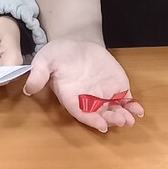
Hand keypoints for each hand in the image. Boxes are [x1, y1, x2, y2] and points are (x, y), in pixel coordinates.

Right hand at [23, 38, 142, 132]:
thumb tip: (29, 87)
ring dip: (123, 116)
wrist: (76, 44)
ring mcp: (104, 95)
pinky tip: (138, 110)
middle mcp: (88, 100)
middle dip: (111, 119)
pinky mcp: (116, 88)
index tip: (100, 125)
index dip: (91, 120)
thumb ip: (39, 73)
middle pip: (100, 115)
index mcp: (71, 97)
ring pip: (114, 110)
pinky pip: (126, 100)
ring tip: (130, 118)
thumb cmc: (59, 54)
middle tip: (121, 120)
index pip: (81, 112)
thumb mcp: (45, 59)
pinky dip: (132, 106)